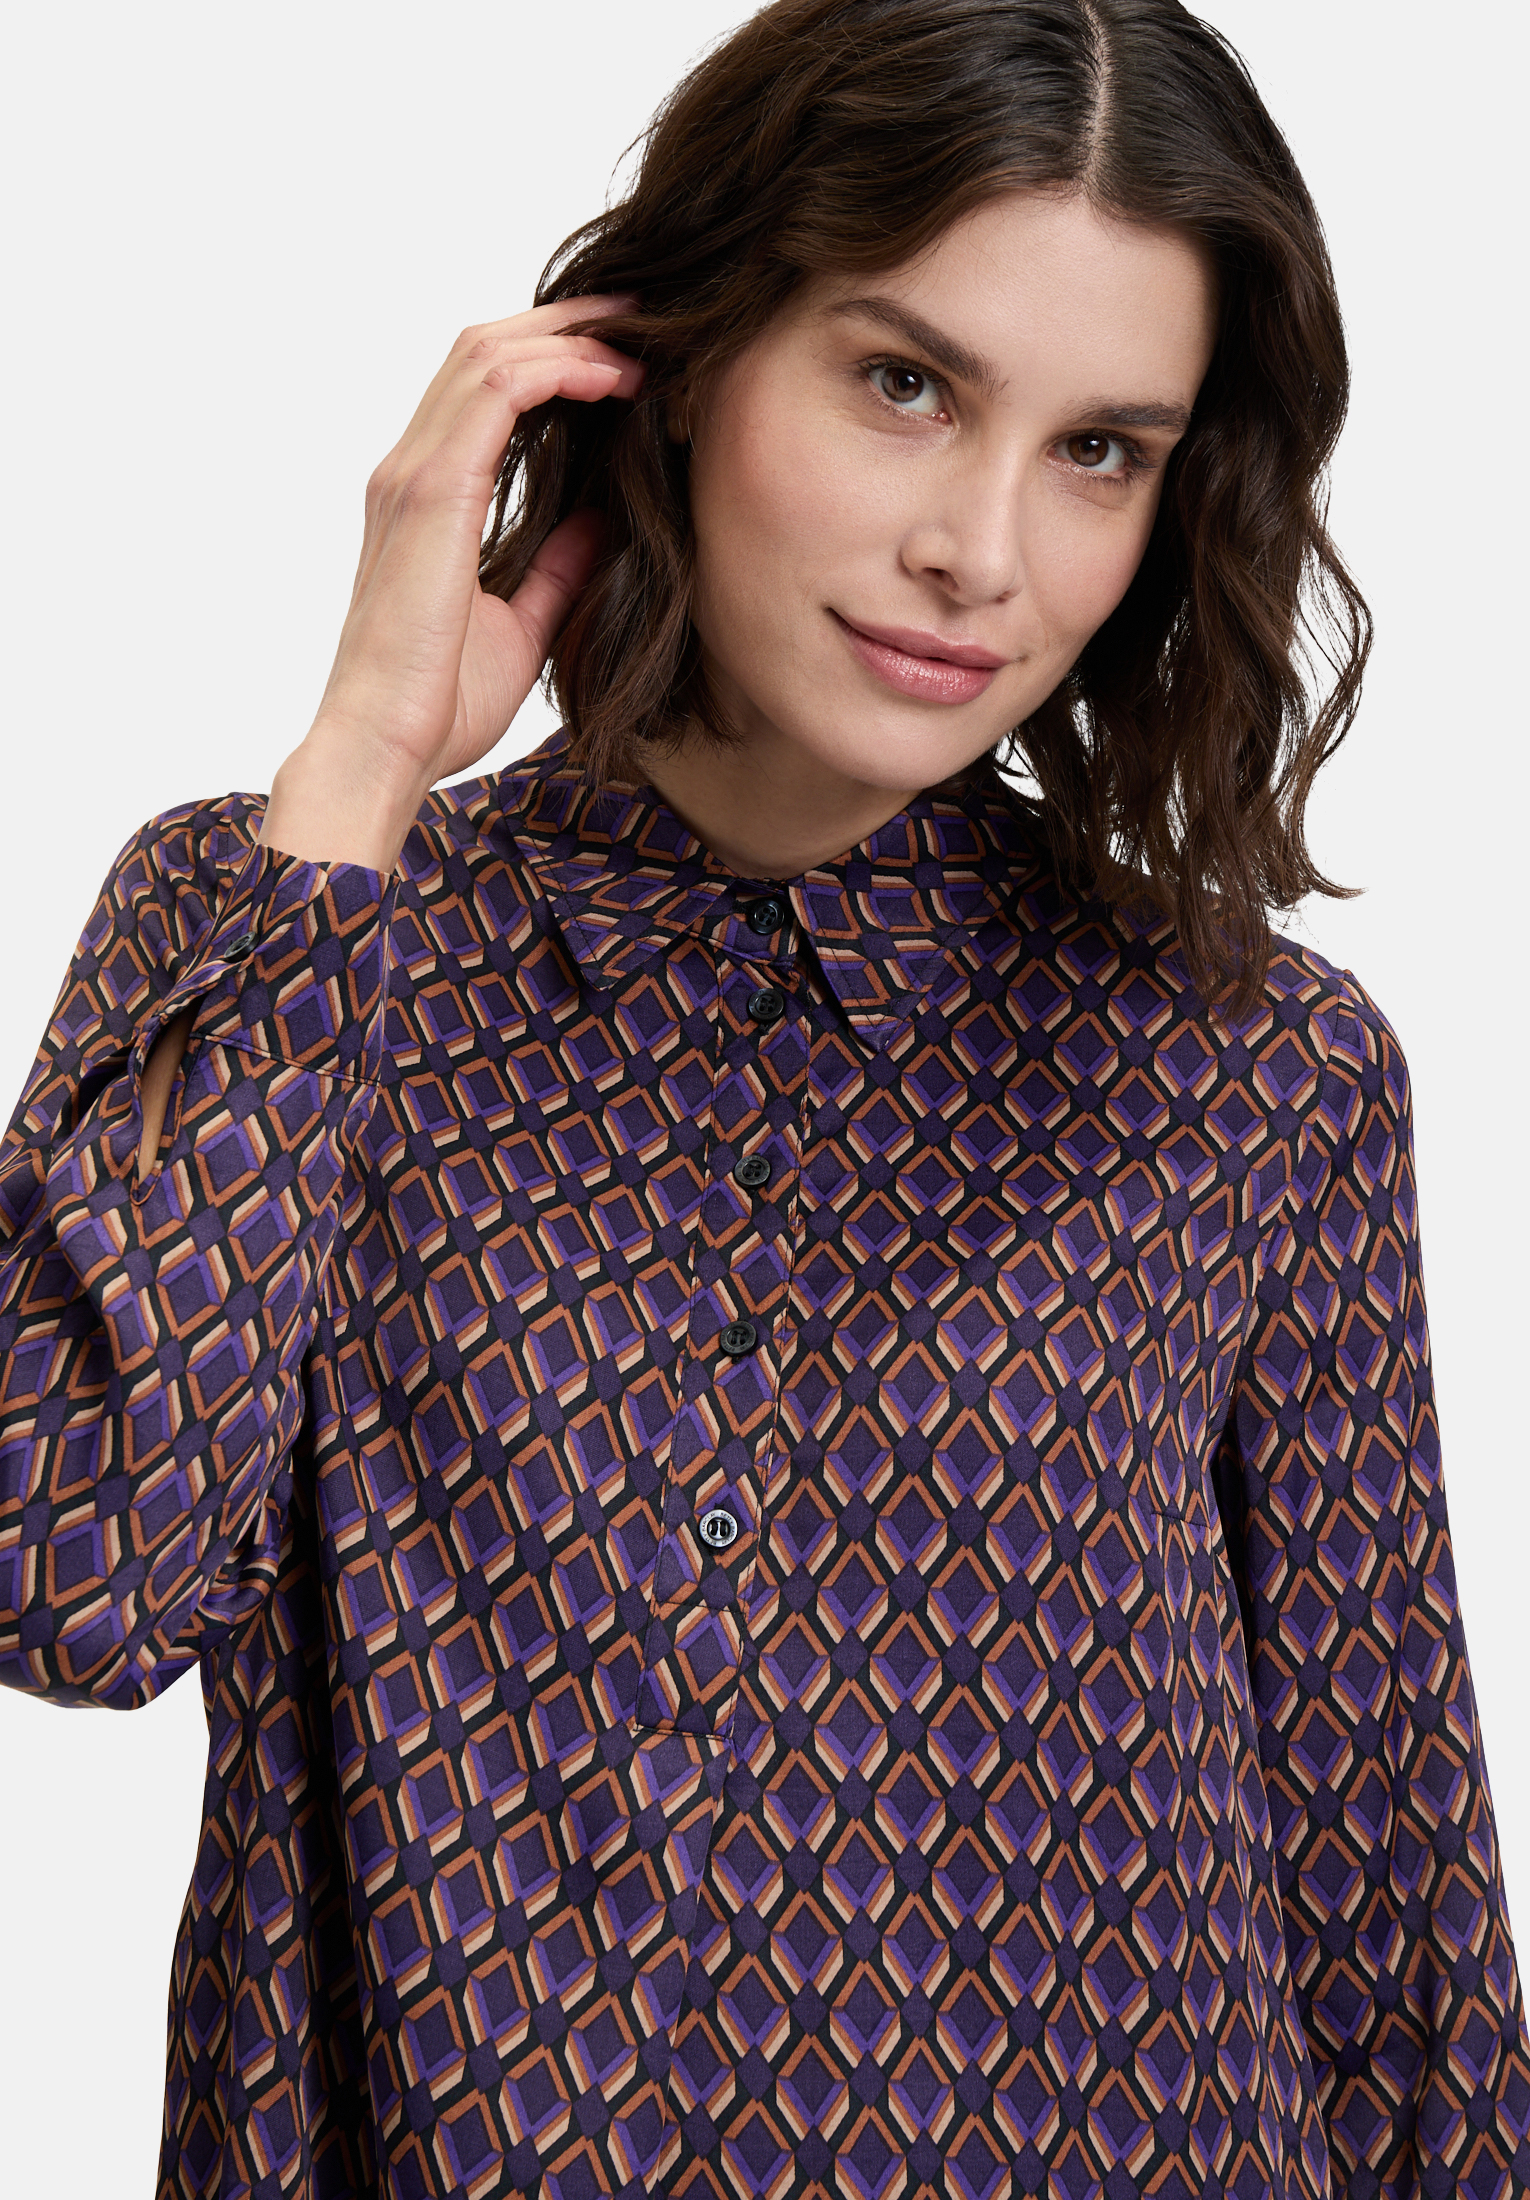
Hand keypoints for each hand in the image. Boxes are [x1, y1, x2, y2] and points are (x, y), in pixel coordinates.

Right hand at [259, 299, 642, 869]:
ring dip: (571, 332)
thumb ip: (557, 566)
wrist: (383, 748)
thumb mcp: (520, 625)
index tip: (625, 360)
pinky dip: (562, 368)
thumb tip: (605, 521)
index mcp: (424, 499)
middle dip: (568, 322)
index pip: (483, 390)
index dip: (553, 357)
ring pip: (489, 352)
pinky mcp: (430, 492)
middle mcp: (409, 472)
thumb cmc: (436, 706)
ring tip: (642, 335)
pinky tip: (618, 378)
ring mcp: (412, 475)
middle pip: (485, 348)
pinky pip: (499, 391)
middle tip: (644, 318)